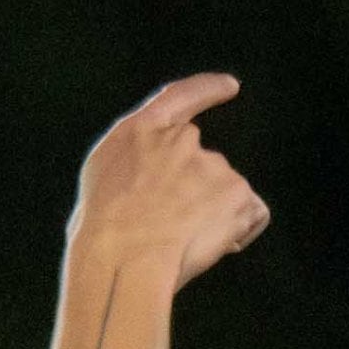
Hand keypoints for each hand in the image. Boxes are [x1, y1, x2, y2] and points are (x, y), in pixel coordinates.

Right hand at [69, 74, 269, 287]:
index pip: (182, 97)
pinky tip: (215, 247)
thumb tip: (148, 186)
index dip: (208, 90)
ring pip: (224, 194)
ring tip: (182, 246)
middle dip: (194, 195)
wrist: (121, 262)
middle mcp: (182, 140)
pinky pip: (251, 214)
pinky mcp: (237, 193)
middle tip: (171, 232)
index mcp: (140, 133)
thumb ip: (131, 169)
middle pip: (202, 164)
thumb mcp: (99, 185)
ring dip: (211, 217)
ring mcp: (213, 165)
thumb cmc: (98, 236)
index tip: (230, 86)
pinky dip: (239, 229)